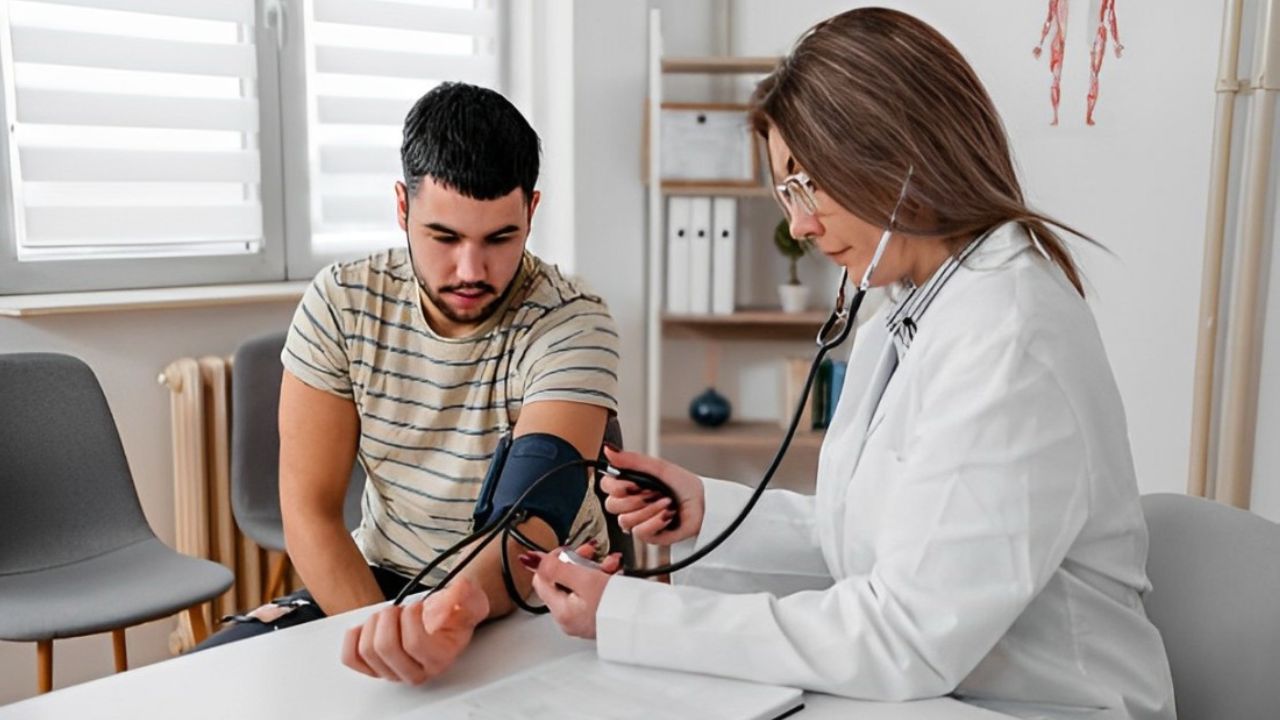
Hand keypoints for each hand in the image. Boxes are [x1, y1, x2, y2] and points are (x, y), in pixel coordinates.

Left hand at [341, 575, 489, 683]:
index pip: (415, 644)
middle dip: (388, 618)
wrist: (443, 617)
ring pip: (367, 650)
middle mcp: (415, 671)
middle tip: (400, 609)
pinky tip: (368, 626)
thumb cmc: (452, 611)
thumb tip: (451, 597)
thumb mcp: (468, 598)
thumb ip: (464, 594)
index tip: (418, 606)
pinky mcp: (374, 668)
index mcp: (439, 659)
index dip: (411, 617)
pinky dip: (354, 637)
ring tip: (389, 616)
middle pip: (385, 647)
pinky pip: (350, 658)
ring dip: (374, 623)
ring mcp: (393, 672)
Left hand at [527, 543, 622, 638]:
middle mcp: (569, 617)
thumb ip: (557, 567)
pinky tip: (614, 572)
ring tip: (609, 563)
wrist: (646, 623)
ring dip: (593, 567)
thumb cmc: (619, 607)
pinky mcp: (598, 615)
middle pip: (561, 580)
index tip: (569, 550)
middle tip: (590, 552)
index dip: (553, 560)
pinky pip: (593, 592)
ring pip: (579, 583)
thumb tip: (531, 560)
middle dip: (577, 561)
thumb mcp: (585, 578)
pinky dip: (602, 579)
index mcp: (561, 610)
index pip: (542, 578)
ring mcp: (584, 617)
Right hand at [601, 447, 703, 544]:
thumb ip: (632, 460)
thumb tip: (608, 449)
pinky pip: (640, 532)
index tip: (633, 483)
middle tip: (654, 492)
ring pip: (625, 520)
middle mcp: (630, 503)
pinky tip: (667, 515)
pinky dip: (656, 521)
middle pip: (612, 506)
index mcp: (629, 484)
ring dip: (649, 509)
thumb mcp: (658, 467)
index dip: (617, 486)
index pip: (606, 486)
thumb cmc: (683, 485)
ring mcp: (638, 520)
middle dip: (636, 498)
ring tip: (666, 502)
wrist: (703, 503)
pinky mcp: (648, 535)